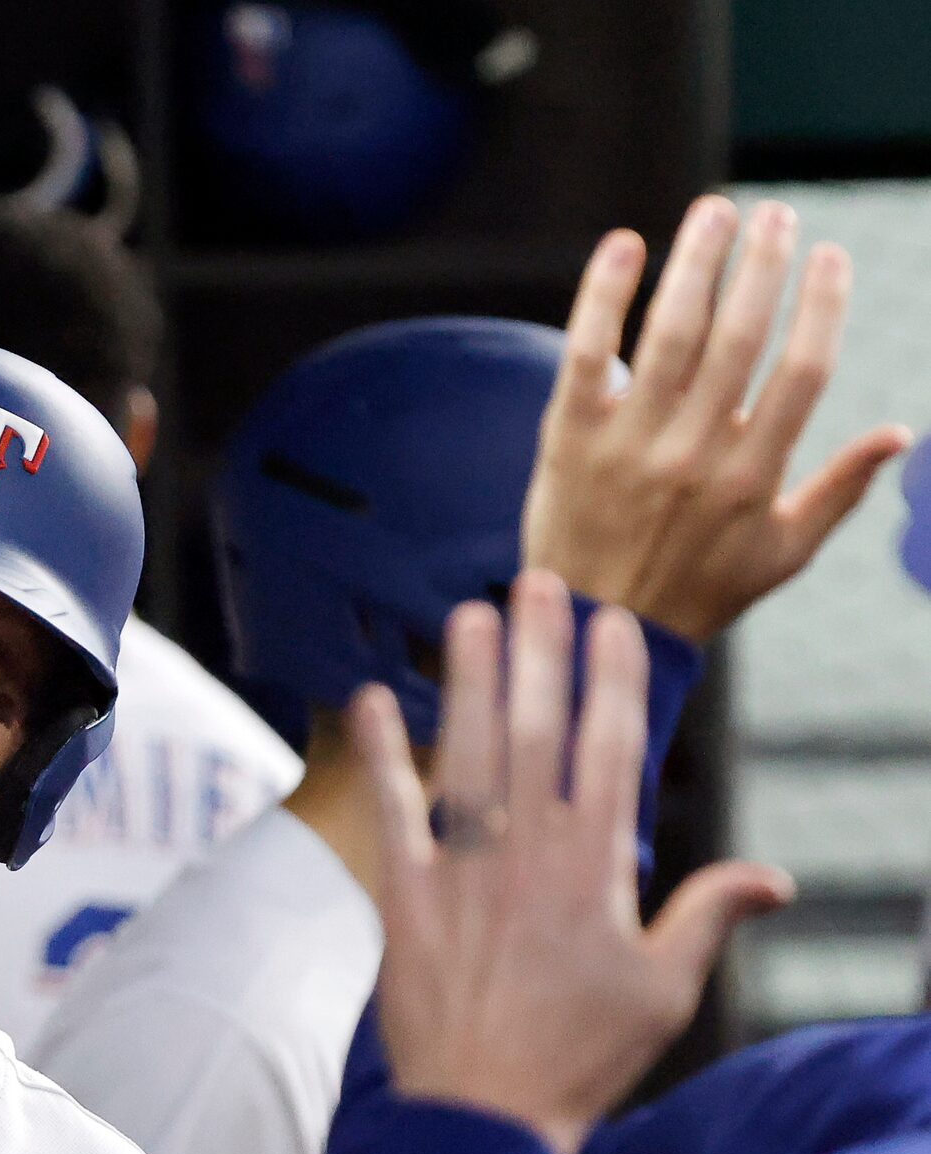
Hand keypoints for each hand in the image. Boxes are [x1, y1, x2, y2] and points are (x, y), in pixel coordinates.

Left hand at [356, 572, 791, 1153]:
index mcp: (599, 870)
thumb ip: (709, 915)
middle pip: (538, 731)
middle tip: (537, 583)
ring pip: (469, 755)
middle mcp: (530, 856)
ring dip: (470, 680)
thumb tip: (772, 877)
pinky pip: (391, 811)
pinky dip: (381, 754)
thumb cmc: (581, 1057)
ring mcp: (464, 873)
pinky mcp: (405, 897)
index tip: (614, 625)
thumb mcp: (664, 990)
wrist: (486, 1116)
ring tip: (469, 614)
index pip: (612, 751)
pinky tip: (372, 697)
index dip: (613, 680)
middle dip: (541, 651)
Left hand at [522, 196, 910, 644]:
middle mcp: (692, 455)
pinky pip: (585, 354)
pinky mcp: (568, 440)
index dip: (820, 305)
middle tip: (775, 216)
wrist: (593, 628)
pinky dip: (604, 295)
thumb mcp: (780, 554)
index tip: (827, 255)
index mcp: (752, 477)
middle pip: (739, 339)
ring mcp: (627, 446)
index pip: (802, 372)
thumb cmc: (696, 589)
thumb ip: (840, 491)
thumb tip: (900, 434)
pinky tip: (626, 243)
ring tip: (716, 212)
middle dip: (762, 265)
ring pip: (669, 334)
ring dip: (697, 262)